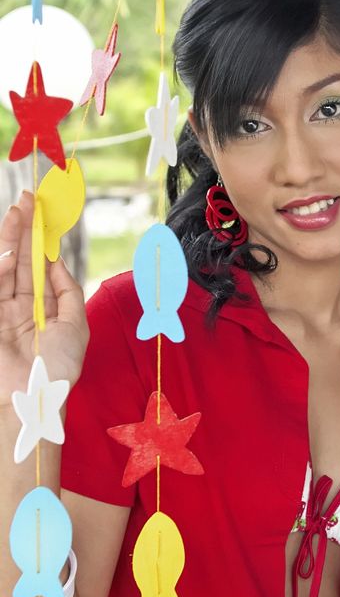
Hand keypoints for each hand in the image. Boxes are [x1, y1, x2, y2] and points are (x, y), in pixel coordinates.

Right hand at [0, 190, 88, 406]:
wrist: (38, 396)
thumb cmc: (60, 367)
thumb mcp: (76, 325)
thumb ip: (67, 291)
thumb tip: (57, 261)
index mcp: (45, 307)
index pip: (41, 266)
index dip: (41, 241)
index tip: (44, 215)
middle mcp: (23, 305)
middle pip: (22, 260)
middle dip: (24, 230)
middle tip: (27, 200)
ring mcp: (4, 310)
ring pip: (7, 266)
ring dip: (11, 238)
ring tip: (19, 211)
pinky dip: (1, 268)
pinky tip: (10, 251)